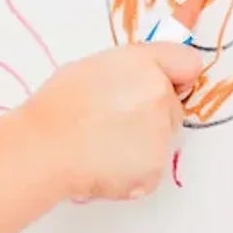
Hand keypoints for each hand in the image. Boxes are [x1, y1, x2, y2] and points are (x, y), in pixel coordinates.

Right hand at [22, 43, 202, 202]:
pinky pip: (151, 167)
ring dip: (141, 142)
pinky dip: (133, 170)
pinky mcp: (157, 168)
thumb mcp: (90, 69)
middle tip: (113, 120)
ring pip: (162, 138)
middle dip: (152, 113)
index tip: (165, 83)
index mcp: (144, 64)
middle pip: (173, 105)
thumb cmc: (56, 108)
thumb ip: (128, 72)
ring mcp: (162, 134)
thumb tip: (139, 82)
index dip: (175, 75)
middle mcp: (161, 96)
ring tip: (100, 144)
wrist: (44, 149)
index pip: (188, 62)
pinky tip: (103, 163)